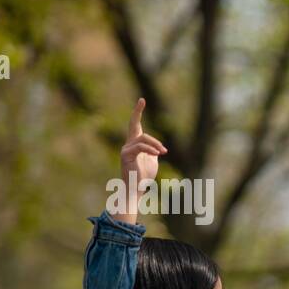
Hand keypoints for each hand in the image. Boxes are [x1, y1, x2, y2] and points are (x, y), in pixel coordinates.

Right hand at [113, 98, 166, 221]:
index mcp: (135, 144)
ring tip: (163, 152)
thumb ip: (153, 150)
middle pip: (134, 125)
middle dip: (136, 111)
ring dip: (155, 144)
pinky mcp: (125, 155)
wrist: (136, 188)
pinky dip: (150, 149)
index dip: (137, 113)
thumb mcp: (152, 160)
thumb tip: (158, 147)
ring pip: (142, 138)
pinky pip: (140, 147)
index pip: (135, 126)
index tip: (141, 100)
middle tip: (142, 100)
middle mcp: (128, 144)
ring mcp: (125, 149)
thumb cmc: (143, 176)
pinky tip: (158, 154)